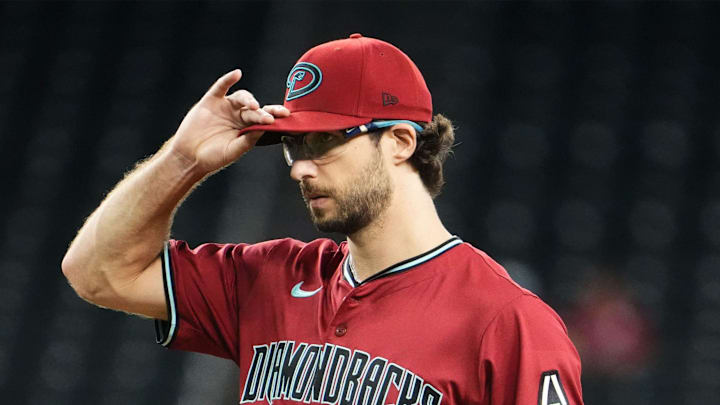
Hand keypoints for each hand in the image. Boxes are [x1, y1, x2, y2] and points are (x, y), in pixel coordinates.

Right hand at [170, 69, 289, 174]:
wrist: (189, 156)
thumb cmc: (214, 157)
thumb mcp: (233, 150)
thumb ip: (248, 140)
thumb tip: (265, 128)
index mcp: (247, 127)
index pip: (264, 118)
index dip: (274, 115)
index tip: (285, 116)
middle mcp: (239, 115)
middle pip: (255, 108)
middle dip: (263, 111)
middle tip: (270, 116)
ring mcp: (225, 107)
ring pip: (241, 97)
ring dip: (248, 99)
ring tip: (253, 106)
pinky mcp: (211, 101)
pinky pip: (220, 88)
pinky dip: (228, 80)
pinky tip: (236, 74)